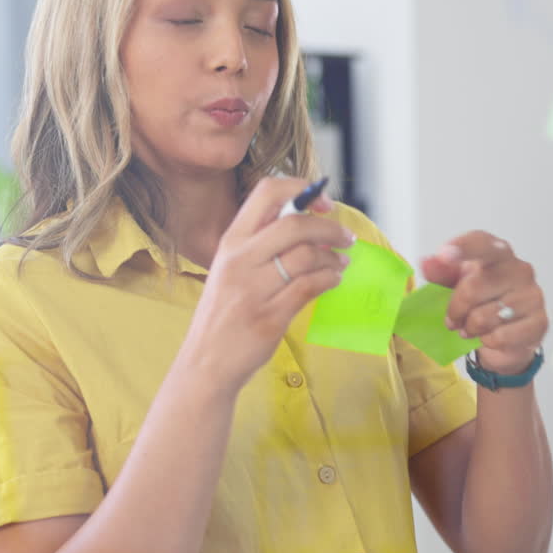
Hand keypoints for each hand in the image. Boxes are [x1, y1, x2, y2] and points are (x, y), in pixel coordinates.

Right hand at [179, 177, 355, 391]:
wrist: (205, 362)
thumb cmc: (222, 314)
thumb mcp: (230, 269)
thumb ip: (261, 245)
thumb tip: (310, 225)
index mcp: (230, 242)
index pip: (267, 193)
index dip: (302, 190)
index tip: (323, 203)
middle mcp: (239, 260)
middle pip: (294, 224)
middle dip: (330, 229)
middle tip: (346, 238)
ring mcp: (252, 289)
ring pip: (306, 256)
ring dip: (333, 259)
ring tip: (340, 264)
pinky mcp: (269, 316)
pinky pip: (309, 287)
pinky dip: (329, 280)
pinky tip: (333, 281)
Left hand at [420, 231, 548, 374]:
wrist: (506, 338)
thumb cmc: (481, 304)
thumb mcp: (456, 284)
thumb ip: (442, 272)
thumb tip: (428, 262)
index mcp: (498, 253)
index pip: (482, 243)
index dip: (462, 247)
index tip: (443, 255)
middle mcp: (519, 269)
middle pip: (473, 288)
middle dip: (455, 310)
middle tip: (453, 320)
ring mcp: (532, 295)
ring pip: (484, 317)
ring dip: (470, 328)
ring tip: (472, 328)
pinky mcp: (539, 322)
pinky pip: (500, 336)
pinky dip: (487, 341)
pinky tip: (491, 337)